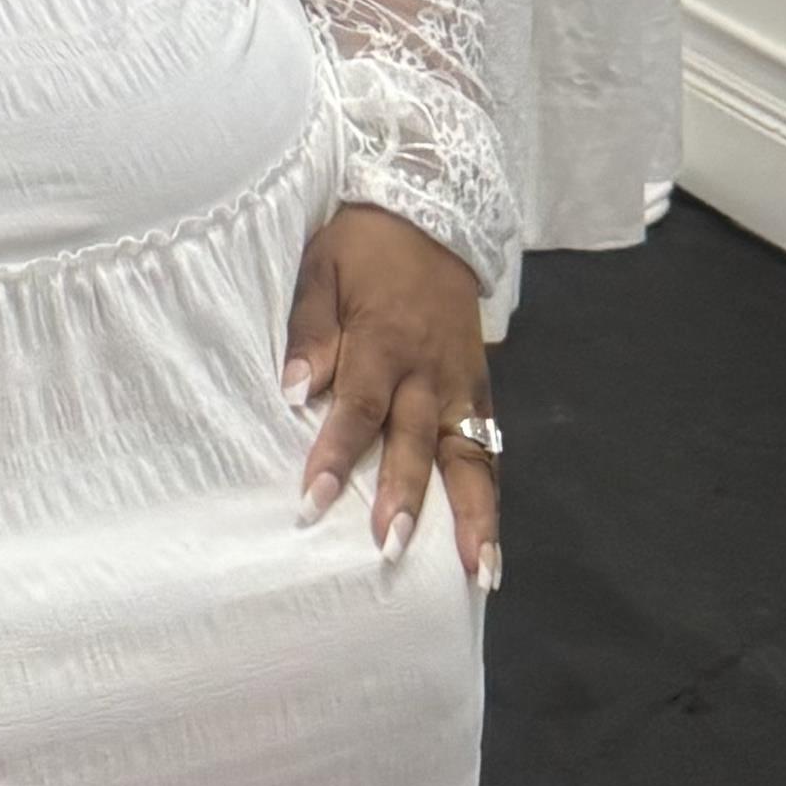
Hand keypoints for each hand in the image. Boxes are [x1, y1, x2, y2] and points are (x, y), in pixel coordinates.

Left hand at [284, 203, 495, 581]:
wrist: (432, 213)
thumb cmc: (363, 245)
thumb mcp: (322, 268)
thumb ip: (310, 330)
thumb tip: (293, 392)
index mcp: (384, 340)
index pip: (358, 407)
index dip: (337, 455)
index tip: (314, 502)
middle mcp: (429, 370)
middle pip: (417, 442)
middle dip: (405, 498)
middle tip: (390, 548)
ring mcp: (462, 382)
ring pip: (471, 457)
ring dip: (474, 516)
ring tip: (478, 572)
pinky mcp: (481, 388)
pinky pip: (489, 447)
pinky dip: (492, 495)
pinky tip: (490, 542)